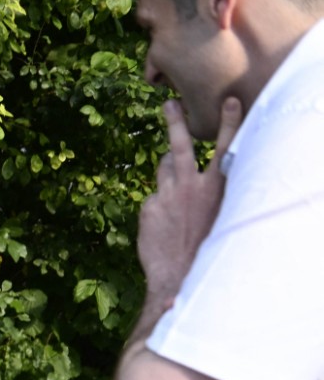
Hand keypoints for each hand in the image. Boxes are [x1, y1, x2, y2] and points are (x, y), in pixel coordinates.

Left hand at [137, 97, 242, 302]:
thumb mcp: (220, 217)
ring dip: (168, 170)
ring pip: (164, 170)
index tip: (231, 101)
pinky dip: (159, 206)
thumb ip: (210, 193)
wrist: (180, 278)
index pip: (226, 147)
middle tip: (169, 104)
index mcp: (217, 187)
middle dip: (175, 122)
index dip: (229, 123)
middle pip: (180, 145)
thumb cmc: (206, 249)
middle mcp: (190, 186)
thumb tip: (195, 177)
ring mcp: (166, 195)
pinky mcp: (149, 207)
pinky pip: (154, 198)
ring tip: (174, 184)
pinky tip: (165, 227)